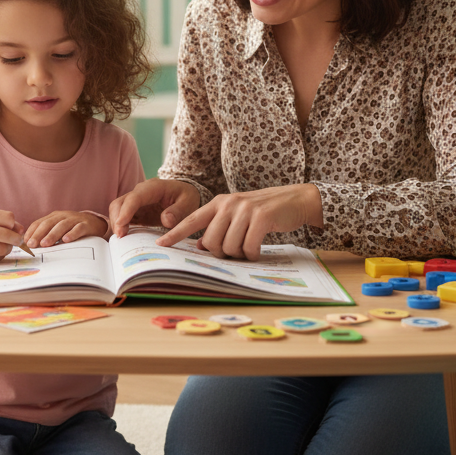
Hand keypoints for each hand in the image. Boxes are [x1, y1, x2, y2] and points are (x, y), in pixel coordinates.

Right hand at [0, 208, 25, 263]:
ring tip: (4, 245)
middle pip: (8, 234)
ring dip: (8, 248)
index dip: (13, 223)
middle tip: (18, 240)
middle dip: (17, 238)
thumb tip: (22, 231)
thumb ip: (3, 221)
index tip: (11, 227)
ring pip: (4, 249)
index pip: (9, 218)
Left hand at [24, 211, 108, 247]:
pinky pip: (78, 228)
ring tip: (45, 244)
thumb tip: (30, 246)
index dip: (32, 232)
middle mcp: (63, 216)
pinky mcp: (86, 225)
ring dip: (52, 234)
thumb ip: (46, 234)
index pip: (39, 222)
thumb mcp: (59, 229)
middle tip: (32, 244)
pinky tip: (66, 240)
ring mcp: (75, 219)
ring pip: (62, 225)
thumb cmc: (72, 228)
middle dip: (39, 234)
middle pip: (48, 223)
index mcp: (54, 217)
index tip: (25, 242)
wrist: (95, 223)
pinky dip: (72, 234)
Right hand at [108, 178, 201, 237]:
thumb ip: (178, 211)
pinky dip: (119, 227)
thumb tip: (165, 220)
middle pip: (120, 203)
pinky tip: (123, 238)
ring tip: (121, 240)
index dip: (126, 211)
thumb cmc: (186, 198)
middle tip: (120, 237)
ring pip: (117, 210)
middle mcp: (140, 192)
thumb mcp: (188, 203)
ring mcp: (136, 202)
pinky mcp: (135, 211)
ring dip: (116, 224)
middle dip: (117, 219)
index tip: (121, 225)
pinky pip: (122, 217)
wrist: (185, 196)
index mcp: (153, 188)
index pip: (135, 198)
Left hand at [156, 184, 322, 260]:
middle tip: (235, 250)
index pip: (192, 220)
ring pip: (229, 247)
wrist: (295, 199)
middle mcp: (228, 204)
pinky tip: (258, 248)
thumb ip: (218, 227)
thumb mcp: (238, 215)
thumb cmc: (264, 211)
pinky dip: (253, 254)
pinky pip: (248, 247)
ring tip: (249, 247)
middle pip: (210, 242)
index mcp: (219, 203)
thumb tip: (199, 246)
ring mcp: (244, 209)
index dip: (175, 234)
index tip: (160, 244)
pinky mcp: (260, 217)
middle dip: (221, 253)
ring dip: (240, 254)